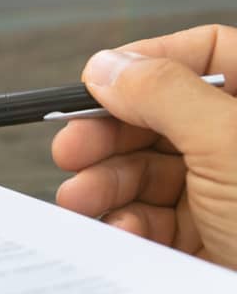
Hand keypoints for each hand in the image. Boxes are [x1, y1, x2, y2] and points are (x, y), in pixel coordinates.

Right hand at [52, 25, 236, 269]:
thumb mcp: (230, 145)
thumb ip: (165, 94)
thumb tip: (111, 66)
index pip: (209, 52)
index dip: (148, 63)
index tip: (98, 82)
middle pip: (165, 115)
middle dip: (111, 134)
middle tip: (72, 148)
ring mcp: (232, 194)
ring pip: (151, 170)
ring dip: (106, 183)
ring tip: (82, 198)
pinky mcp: (212, 241)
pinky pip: (155, 220)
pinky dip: (127, 224)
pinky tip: (121, 231)